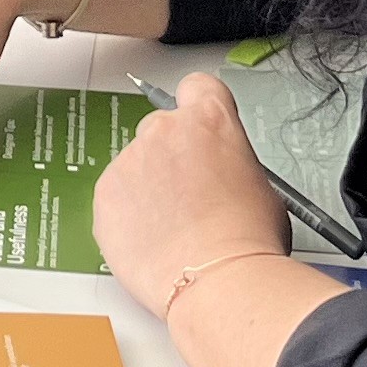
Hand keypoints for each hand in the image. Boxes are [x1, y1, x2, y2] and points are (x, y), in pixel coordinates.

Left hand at [92, 71, 290, 306]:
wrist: (216, 279)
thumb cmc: (246, 239)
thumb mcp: (261, 185)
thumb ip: (231, 163)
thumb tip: (223, 174)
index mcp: (209, 120)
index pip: (197, 87)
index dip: (198, 107)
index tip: (198, 130)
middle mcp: (164, 131)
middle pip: (162, 129)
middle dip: (171, 157)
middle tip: (188, 196)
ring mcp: (129, 160)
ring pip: (135, 165)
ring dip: (148, 187)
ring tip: (171, 227)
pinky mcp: (105, 193)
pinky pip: (115, 195)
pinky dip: (127, 212)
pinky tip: (150, 238)